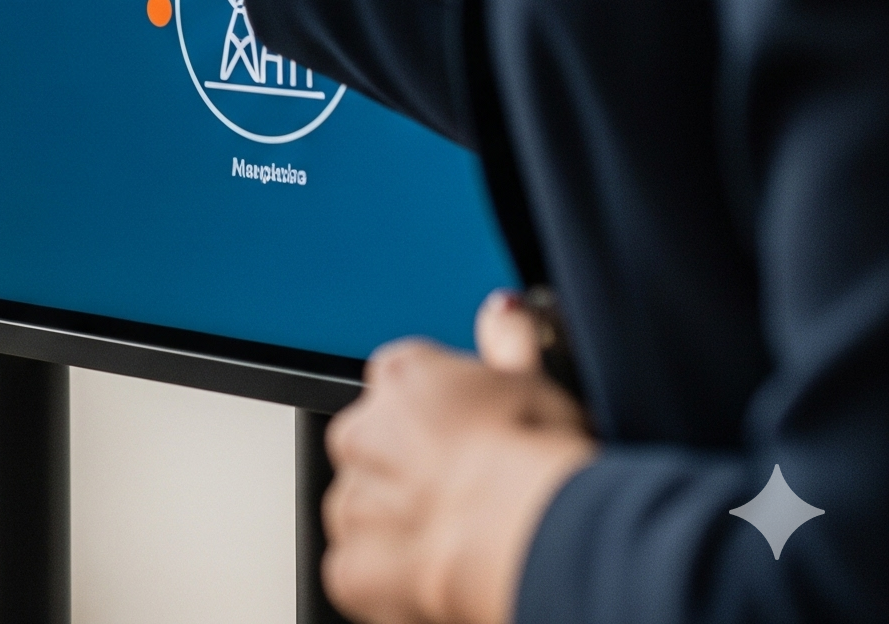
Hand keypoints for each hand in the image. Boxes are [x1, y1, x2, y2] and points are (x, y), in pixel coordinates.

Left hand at [321, 292, 597, 623]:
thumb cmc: (540, 459)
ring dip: (394, 528)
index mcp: (402, 377)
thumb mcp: (535, 382)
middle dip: (406, 473)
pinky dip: (385, 584)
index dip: (436, 422)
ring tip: (454, 545)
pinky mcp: (353, 565)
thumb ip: (507, 341)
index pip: (398, 386)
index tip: (467, 444)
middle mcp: (364, 430)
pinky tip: (429, 582)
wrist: (535, 535)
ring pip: (360, 511)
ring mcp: (354, 498)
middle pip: (371, 447)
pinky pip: (354, 573)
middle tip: (465, 500)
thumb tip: (503, 309)